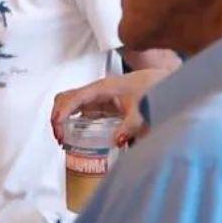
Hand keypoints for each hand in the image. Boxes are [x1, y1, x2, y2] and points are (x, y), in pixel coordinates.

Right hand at [50, 68, 171, 146]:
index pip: (73, 98)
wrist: (164, 81)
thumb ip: (131, 126)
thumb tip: (116, 141)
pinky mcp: (102, 103)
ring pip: (70, 103)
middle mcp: (96, 91)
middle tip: (59, 137)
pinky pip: (81, 109)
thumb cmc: (153, 90)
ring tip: (64, 138)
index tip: (58, 130)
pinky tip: (76, 134)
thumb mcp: (143, 111)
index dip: (62, 113)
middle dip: (57, 117)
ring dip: (62, 118)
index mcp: (101, 88)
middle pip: (65, 99)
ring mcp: (97, 96)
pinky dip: (73, 120)